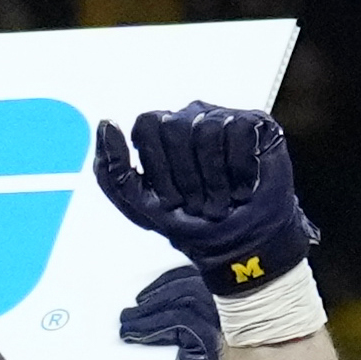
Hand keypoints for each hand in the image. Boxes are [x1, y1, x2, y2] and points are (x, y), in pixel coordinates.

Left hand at [89, 104, 319, 296]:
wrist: (236, 242)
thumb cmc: (188, 220)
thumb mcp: (139, 203)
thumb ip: (112, 170)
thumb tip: (105, 124)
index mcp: (159, 133)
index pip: (146, 125)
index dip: (157, 167)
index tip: (171, 198)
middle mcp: (190, 117)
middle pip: (174, 127)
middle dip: (185, 178)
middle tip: (198, 204)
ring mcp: (223, 117)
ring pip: (208, 131)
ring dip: (215, 179)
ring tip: (221, 200)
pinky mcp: (255, 123)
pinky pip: (240, 132)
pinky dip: (241, 170)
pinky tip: (242, 188)